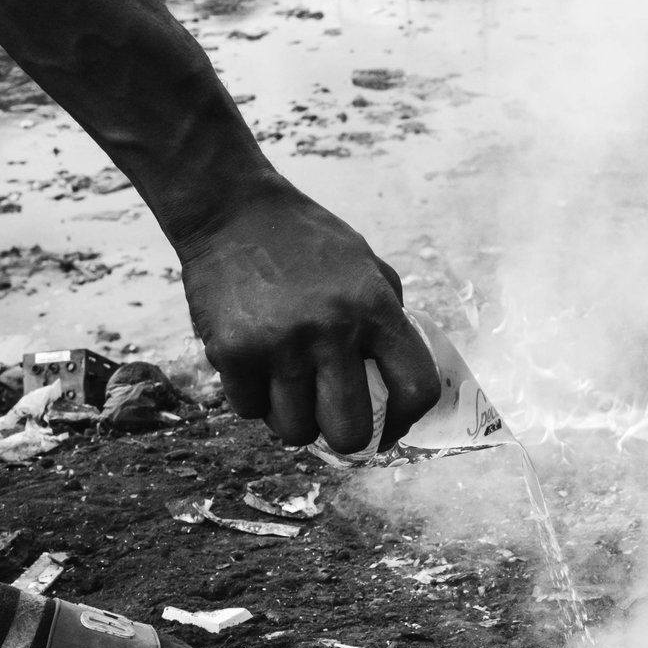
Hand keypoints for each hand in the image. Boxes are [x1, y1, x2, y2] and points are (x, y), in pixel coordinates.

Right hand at [178, 182, 439, 451]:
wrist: (232, 210)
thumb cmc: (305, 242)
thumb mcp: (366, 266)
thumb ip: (388, 319)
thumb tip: (400, 383)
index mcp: (374, 308)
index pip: (416, 390)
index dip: (407, 422)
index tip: (390, 426)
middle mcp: (331, 329)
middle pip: (350, 433)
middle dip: (346, 437)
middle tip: (334, 420)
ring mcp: (279, 344)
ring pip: (295, 431)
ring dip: (295, 419)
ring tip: (291, 389)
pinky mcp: (232, 352)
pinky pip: (250, 410)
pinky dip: (255, 399)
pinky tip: (258, 369)